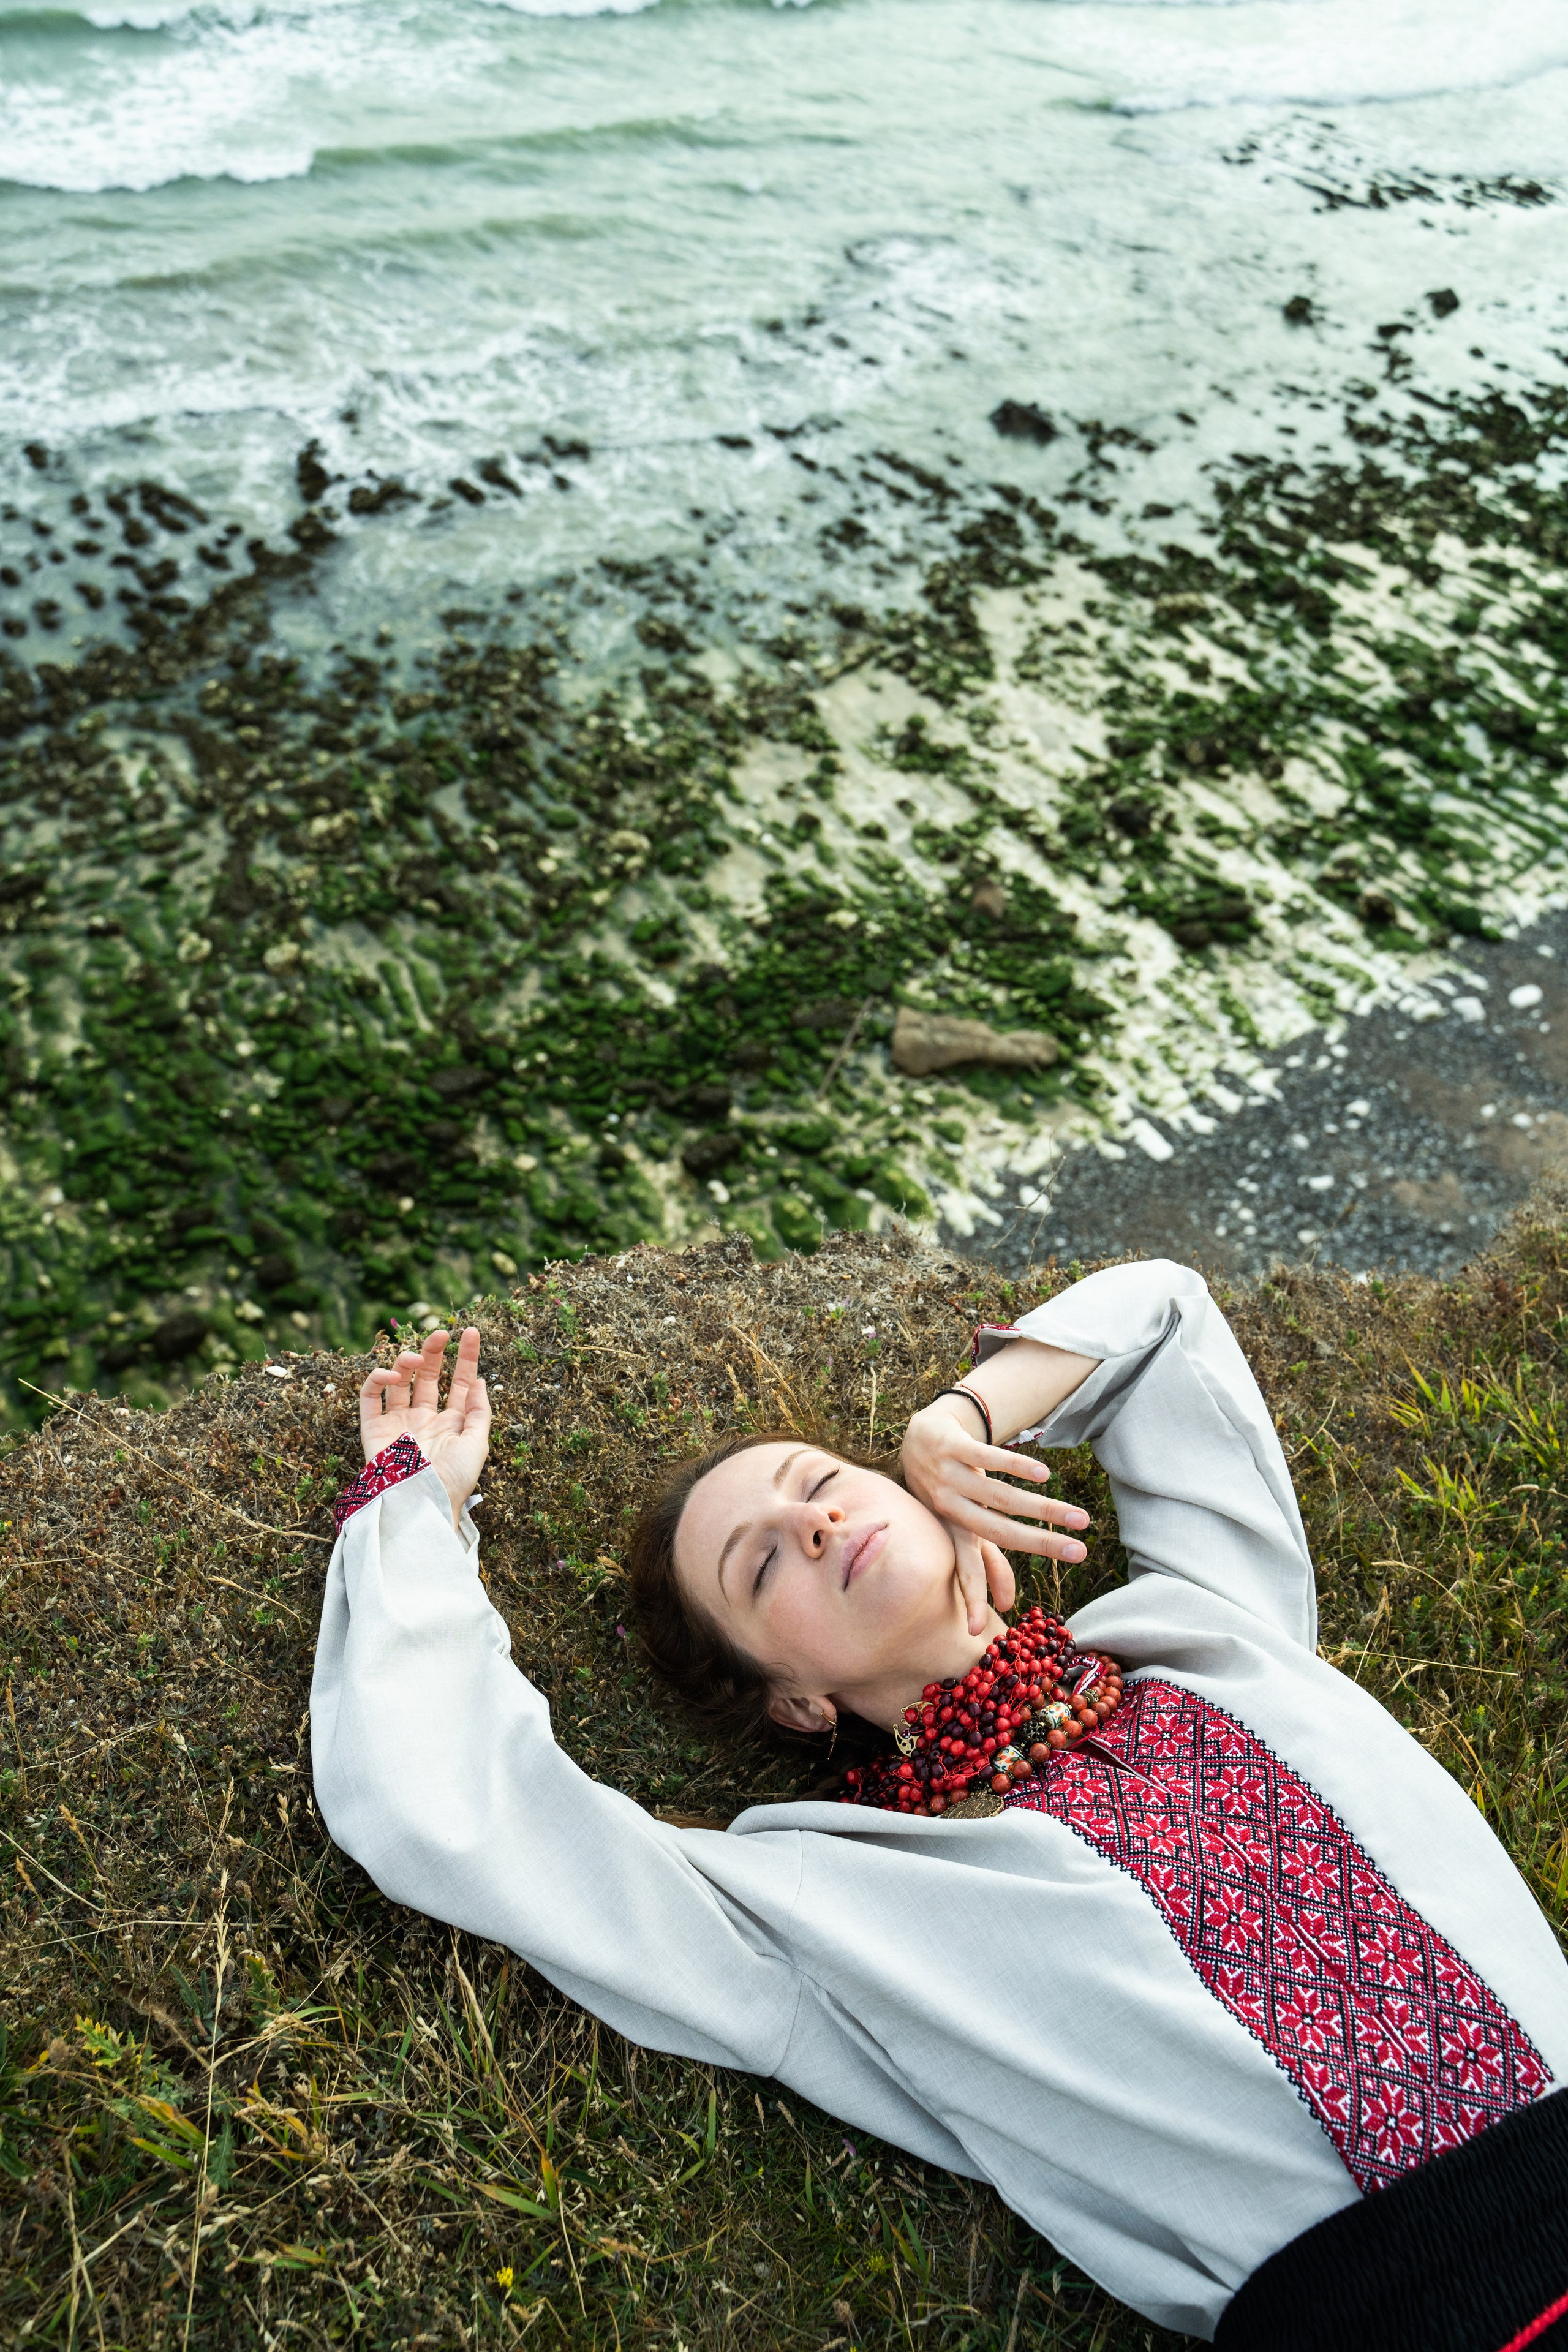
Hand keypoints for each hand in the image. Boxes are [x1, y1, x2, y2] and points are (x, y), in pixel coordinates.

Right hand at [359, 1326, 491, 1529]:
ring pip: (400, 1382)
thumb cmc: (453, 1479)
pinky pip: (369, 1397)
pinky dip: (376, 1379)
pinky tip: (391, 1375)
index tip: (471, 1332)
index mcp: (451, 1423)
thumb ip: (479, 1410)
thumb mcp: (477, 1443)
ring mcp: (398, 1423)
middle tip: (441, 1333)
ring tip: (416, 1359)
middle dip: (435, 1352)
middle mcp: (424, 1419)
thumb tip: (480, 1380)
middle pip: (429, 1376)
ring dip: (407, 1362)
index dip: (466, 1357)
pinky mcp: (373, 1429)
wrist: (421, 1505)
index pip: (459, 1382)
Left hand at [901, 1398, 1089, 1635]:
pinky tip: (1044, 1475)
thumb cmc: (948, 1489)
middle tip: (1080, 1553)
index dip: (971, 1597)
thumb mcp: (961, 1525)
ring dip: (1043, 1508)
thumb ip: (985, 1562)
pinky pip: (989, 1458)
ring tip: (1080, 1517)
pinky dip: (1017, 1467)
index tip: (977, 1628)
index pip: (964, 1569)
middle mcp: (949, 1507)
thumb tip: (1006, 1605)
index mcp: (952, 1531)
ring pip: (1001, 1496)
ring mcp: (949, 1477)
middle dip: (1040, 1545)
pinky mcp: (953, 1446)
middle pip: (998, 1531)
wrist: (919, 1436)